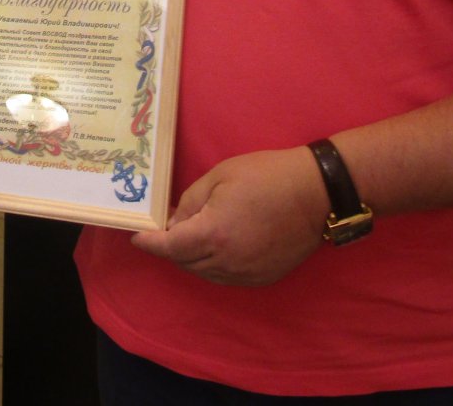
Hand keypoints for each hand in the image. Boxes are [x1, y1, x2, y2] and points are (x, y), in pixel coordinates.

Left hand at [130, 147, 329, 286]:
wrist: (316, 193)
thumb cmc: (266, 175)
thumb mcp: (219, 176)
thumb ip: (190, 203)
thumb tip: (173, 223)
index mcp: (213, 234)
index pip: (169, 247)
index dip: (149, 243)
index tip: (136, 237)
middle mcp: (226, 261)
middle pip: (184, 262)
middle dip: (171, 247)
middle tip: (167, 228)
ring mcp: (246, 273)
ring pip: (204, 273)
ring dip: (192, 257)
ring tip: (193, 235)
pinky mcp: (262, 277)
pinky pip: (226, 277)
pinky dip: (214, 265)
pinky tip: (217, 246)